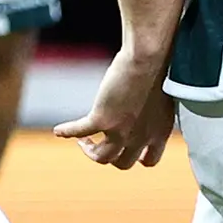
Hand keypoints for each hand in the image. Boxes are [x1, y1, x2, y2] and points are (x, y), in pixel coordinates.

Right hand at [56, 52, 176, 167]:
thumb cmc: (158, 69)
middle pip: (123, 163)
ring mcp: (121, 131)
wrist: (147, 59)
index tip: (129, 152)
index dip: (138, 158)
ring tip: (83, 142)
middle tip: (102, 145)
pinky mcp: (102, 119)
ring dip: (90, 151)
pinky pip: (79, 131)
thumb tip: (149, 109)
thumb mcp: (163, 97)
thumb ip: (155, 112)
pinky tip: (59, 130)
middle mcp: (141, 137)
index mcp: (159, 132)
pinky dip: (68, 132)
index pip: (150, 160)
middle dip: (112, 157)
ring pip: (102, 157)